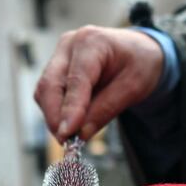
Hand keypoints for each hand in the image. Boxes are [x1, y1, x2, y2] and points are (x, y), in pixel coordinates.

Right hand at [35, 26, 164, 141]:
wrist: (139, 52)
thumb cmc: (140, 64)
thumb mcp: (134, 87)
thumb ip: (107, 109)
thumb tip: (81, 133)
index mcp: (92, 42)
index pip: (75, 79)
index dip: (70, 109)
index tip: (67, 134)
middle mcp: (69, 45)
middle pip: (49, 84)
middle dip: (55, 117)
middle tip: (67, 142)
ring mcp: (60, 55)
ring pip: (45, 91)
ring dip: (55, 117)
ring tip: (72, 137)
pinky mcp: (57, 69)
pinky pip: (49, 94)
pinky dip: (57, 112)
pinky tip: (72, 125)